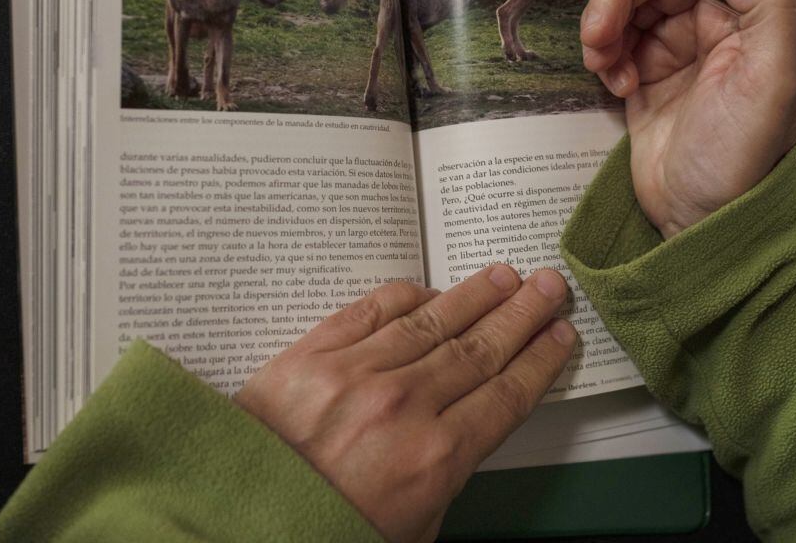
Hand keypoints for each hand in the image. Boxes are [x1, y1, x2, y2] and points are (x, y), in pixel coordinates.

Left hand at [234, 265, 575, 542]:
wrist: (236, 525)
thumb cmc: (324, 534)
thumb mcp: (413, 529)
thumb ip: (446, 475)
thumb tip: (464, 427)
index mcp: (435, 458)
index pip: (505, 395)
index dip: (539, 360)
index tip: (559, 336)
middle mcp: (404, 407)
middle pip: (479, 349)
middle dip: (520, 315)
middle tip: (547, 286)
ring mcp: (356, 374)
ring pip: (433, 322)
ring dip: (475, 296)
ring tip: (503, 277)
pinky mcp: (312, 354)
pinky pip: (371, 310)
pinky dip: (406, 297)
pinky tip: (430, 290)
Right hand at [581, 0, 795, 237]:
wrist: (705, 228)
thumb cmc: (745, 164)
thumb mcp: (774, 84)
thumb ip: (767, 6)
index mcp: (751, 11)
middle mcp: (714, 22)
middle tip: (599, 36)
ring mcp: (677, 50)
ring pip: (626, 4)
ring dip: (604, 26)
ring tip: (604, 66)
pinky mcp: (645, 77)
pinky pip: (612, 41)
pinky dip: (602, 54)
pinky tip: (612, 85)